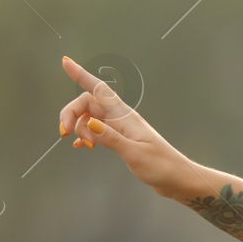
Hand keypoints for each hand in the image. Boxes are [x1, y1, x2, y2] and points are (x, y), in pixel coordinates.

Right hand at [57, 55, 196, 198]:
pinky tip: (82, 147)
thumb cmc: (162, 166)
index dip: (81, 75)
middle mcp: (121, 119)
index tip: (65, 62)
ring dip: (80, 130)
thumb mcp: (135, 154)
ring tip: (87, 148)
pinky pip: (96, 132)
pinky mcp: (121, 141)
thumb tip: (89, 123)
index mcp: (125, 117)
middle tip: (64, 134)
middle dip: (71, 114)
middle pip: (87, 104)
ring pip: (89, 118)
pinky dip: (86, 137)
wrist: (178, 179)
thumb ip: (111, 139)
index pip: (99, 90)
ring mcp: (120, 129)